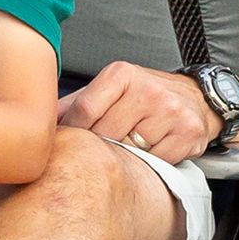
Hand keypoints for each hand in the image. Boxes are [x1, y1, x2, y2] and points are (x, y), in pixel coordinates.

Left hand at [59, 62, 217, 161]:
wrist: (195, 98)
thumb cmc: (144, 95)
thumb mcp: (110, 89)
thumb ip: (76, 104)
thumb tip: (43, 122)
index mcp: (122, 74)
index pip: (85, 110)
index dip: (73, 132)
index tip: (70, 143)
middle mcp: (148, 89)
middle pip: (105, 134)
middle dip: (97, 147)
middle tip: (97, 152)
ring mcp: (170, 112)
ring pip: (128, 151)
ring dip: (122, 157)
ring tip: (124, 151)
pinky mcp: (187, 134)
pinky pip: (154, 162)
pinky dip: (147, 165)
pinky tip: (147, 155)